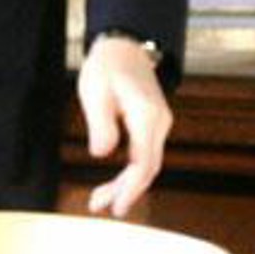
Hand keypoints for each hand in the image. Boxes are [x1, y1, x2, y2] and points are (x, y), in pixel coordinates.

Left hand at [77, 35, 170, 218]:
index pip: (143, 163)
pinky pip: (144, 156)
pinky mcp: (152, 126)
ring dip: (125, 185)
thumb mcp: (95, 92)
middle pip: (147, 168)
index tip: (116, 206)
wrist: (125, 47)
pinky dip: (129, 173)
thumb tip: (102, 153)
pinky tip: (113, 184)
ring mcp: (158, 125)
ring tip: (99, 200)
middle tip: (98, 206)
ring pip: (146, 165)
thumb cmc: (107, 66)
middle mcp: (159, 123)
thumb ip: (100, 124)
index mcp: (147, 116)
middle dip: (125, 191)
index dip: (130, 188)